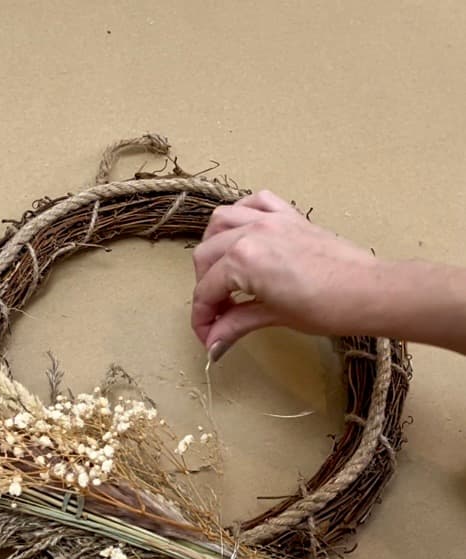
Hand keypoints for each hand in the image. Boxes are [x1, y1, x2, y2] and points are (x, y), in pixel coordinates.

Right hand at [191, 190, 381, 358]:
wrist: (370, 292)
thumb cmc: (327, 307)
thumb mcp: (274, 317)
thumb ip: (235, 324)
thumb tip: (213, 343)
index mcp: (242, 260)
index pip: (206, 291)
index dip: (202, 319)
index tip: (208, 337)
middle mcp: (250, 233)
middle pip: (205, 257)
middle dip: (205, 288)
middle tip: (217, 314)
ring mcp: (269, 219)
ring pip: (220, 222)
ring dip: (213, 247)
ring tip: (222, 272)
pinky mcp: (289, 215)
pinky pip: (254, 202)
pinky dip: (242, 214)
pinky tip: (242, 233)